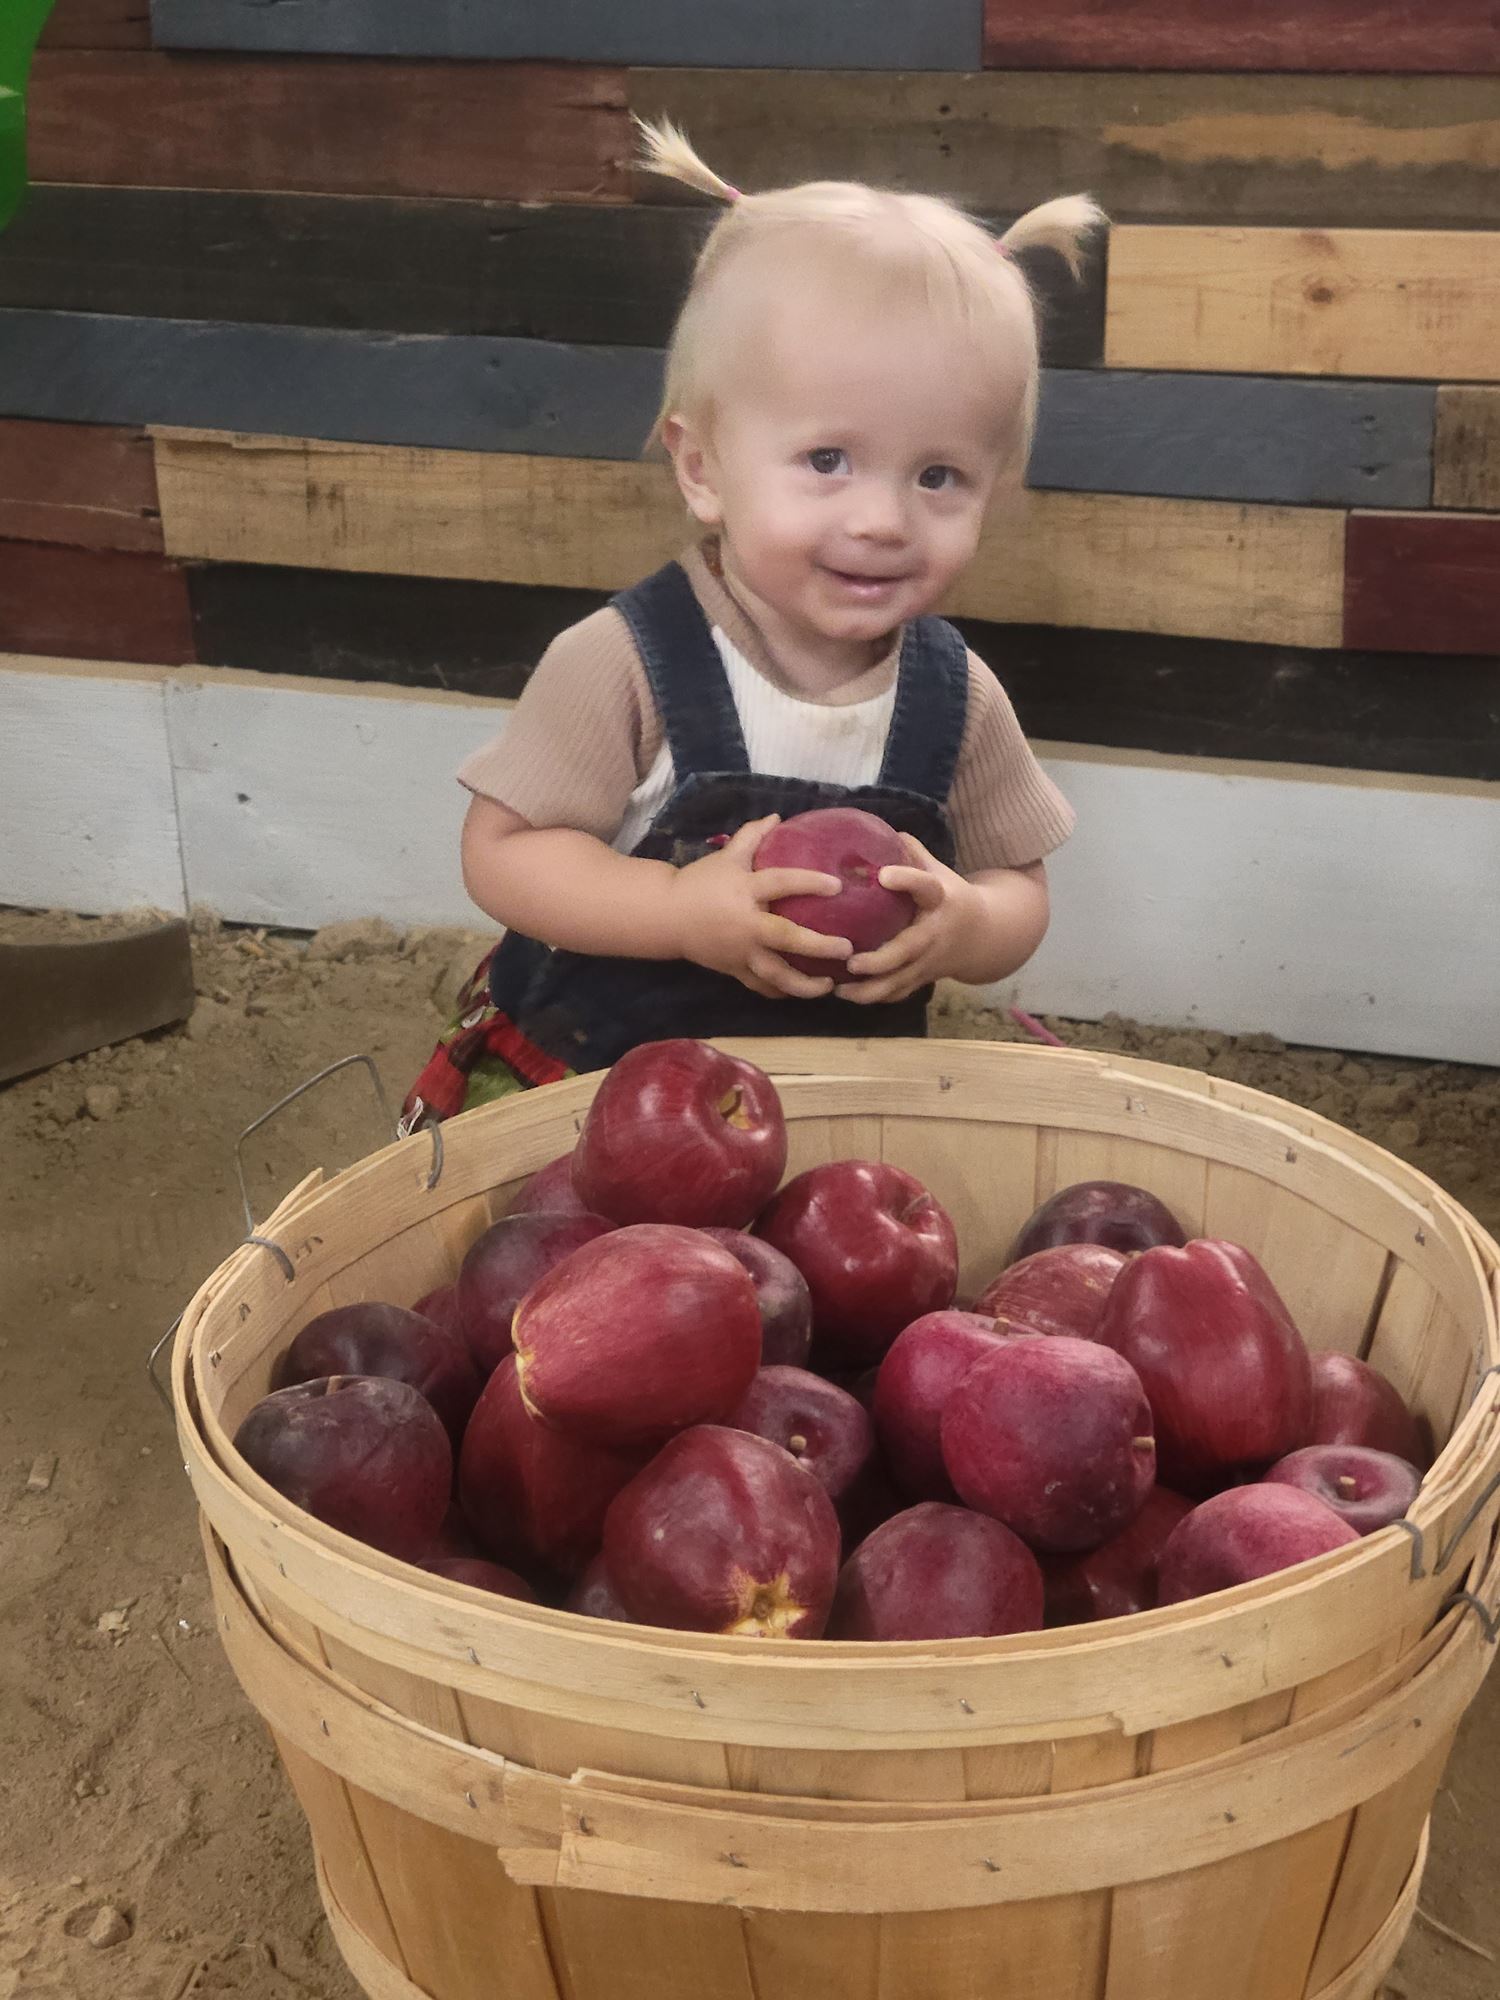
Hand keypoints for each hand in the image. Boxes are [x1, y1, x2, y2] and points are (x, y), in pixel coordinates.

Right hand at [670, 816, 850, 998]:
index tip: (838, 886)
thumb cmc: (699, 882)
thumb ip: (751, 836)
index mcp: (745, 891)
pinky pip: (761, 986)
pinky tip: (802, 992)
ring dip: (804, 984)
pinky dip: (781, 992)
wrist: (667, 916)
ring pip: (775, 974)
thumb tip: (777, 816)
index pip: (782, 883)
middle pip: (785, 938)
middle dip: (817, 945)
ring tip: (830, 985)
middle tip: (847, 949)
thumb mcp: (725, 857)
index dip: (810, 883)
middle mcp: (746, 925)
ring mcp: (740, 952)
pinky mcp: (734, 970)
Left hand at [840, 833, 979, 1003]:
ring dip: (870, 990)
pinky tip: (847, 994)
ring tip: (839, 989)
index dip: (907, 879)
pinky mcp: (924, 979)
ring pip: (900, 981)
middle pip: (909, 950)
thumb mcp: (939, 873)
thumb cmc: (950, 898)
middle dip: (880, 960)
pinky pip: (899, 992)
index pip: (926, 887)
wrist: (985, 937)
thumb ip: (912, 854)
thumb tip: (879, 827)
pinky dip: (875, 997)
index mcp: (941, 900)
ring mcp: (930, 961)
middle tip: (851, 961)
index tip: (883, 875)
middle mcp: (936, 933)